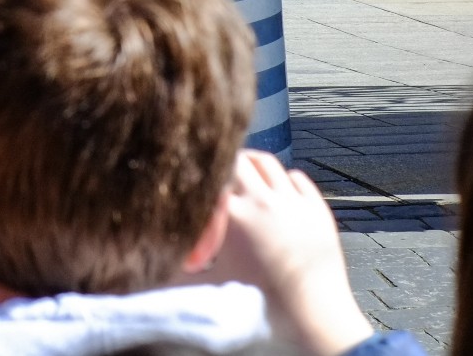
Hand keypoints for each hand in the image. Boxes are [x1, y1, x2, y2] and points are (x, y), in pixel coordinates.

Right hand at [200, 151, 373, 355]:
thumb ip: (182, 274)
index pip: (210, 175)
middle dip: (226, 165)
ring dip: (253, 165)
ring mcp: (293, 201)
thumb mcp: (216, 284)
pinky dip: (285, 179)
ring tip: (246, 175)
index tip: (197, 184)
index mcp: (234, 214)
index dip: (201, 177)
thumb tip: (155, 273)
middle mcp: (263, 200)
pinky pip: (297, 177)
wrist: (314, 314)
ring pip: (268, 162)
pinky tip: (279, 191)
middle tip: (219, 176)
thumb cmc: (265, 302)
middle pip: (238, 159)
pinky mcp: (317, 208)